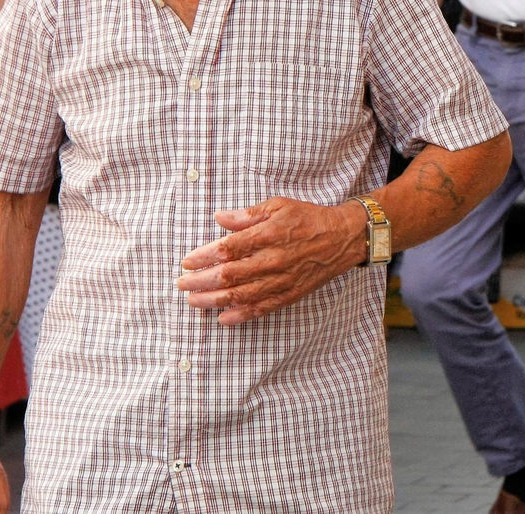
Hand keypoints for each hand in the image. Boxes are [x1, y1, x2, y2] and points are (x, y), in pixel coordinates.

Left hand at [177, 197, 368, 325]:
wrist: (342, 238)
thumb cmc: (308, 219)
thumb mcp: (279, 206)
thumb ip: (248, 214)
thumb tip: (219, 218)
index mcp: (269, 235)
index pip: (228, 249)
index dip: (204, 257)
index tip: (186, 261)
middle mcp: (274, 260)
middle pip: (230, 275)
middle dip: (201, 281)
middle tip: (181, 284)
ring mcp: (282, 280)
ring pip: (242, 295)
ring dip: (214, 300)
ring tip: (194, 301)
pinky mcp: (290, 294)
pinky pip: (263, 308)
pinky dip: (242, 315)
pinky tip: (223, 318)